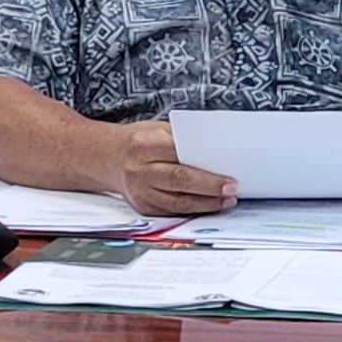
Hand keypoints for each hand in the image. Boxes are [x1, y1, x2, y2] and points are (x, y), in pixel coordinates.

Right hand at [112, 120, 237, 215]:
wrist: (109, 158)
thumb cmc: (139, 140)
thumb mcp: (156, 129)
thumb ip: (181, 139)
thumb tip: (215, 151)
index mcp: (143, 145)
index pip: (178, 156)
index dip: (203, 167)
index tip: (227, 173)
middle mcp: (139, 170)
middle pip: (179, 181)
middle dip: (209, 187)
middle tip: (232, 189)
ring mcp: (140, 192)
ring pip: (177, 202)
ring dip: (205, 203)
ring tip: (226, 201)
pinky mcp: (143, 207)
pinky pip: (172, 212)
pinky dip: (193, 210)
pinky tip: (209, 206)